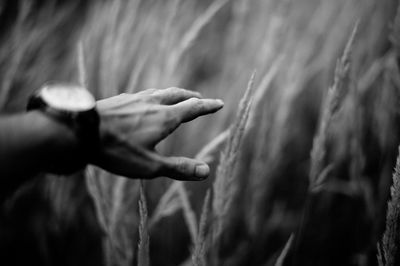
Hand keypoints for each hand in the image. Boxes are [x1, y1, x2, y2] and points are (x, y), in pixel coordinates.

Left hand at [91, 87, 223, 180]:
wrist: (80, 131)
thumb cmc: (116, 151)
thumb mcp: (150, 166)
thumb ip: (179, 168)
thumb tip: (206, 172)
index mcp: (165, 118)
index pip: (193, 108)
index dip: (208, 106)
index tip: (219, 103)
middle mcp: (153, 103)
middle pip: (178, 94)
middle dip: (192, 96)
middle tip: (200, 98)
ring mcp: (136, 99)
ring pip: (161, 92)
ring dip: (174, 94)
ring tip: (176, 97)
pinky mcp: (121, 99)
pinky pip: (144, 94)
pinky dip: (155, 96)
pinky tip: (145, 102)